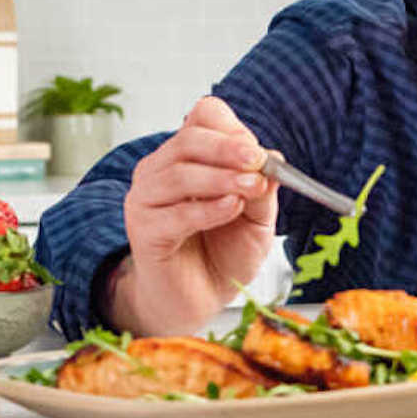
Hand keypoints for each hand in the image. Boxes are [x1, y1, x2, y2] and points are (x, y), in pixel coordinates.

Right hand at [113, 96, 276, 334]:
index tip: (257, 153)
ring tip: (249, 189)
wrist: (200, 300)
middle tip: (257, 161)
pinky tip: (230, 209)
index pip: (201, 118)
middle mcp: (161, 170)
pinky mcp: (144, 231)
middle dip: (227, 148)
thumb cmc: (225, 253)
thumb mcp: (257, 218)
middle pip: (188, 140)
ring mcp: (146, 199)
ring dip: (220, 178)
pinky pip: (175, 213)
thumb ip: (262, 190)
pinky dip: (207, 209)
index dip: (230, 130)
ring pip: (179, 174)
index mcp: (188, 157)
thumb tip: (272, 157)